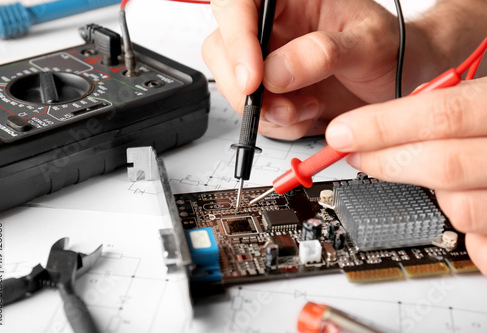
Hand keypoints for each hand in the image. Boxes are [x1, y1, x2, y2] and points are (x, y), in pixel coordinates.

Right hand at [202, 0, 437, 139]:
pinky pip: (253, 111)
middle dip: (246, 88)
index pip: (238, 4)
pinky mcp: (268, 89)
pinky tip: (306, 113)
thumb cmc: (389, 49)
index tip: (252, 79)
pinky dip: (277, 124)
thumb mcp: (368, 44)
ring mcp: (265, 59)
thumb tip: (276, 72)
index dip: (236, 38)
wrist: (396, 80)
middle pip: (222, 48)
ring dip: (266, 111)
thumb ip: (324, 53)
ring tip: (308, 109)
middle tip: (281, 108)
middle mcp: (271, 25)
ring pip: (233, 85)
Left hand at [325, 78, 486, 275]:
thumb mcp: (486, 100)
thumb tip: (375, 127)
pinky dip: (464, 231)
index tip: (344, 133)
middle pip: (443, 164)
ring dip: (432, 196)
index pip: (441, 114)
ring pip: (461, 209)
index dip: (382, 126)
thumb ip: (447, 110)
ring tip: (434, 182)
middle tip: (359, 157)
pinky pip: (481, 244)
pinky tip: (467, 209)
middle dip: (387, 163)